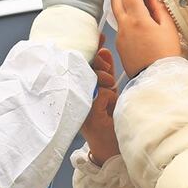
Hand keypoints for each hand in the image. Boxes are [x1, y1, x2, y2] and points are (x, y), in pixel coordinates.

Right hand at [81, 35, 119, 165]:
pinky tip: (109, 105)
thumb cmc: (109, 121)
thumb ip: (106, 72)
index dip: (95, 50)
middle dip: (102, 65)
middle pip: (88, 66)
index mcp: (81, 87)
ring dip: (106, 80)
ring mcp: (81, 104)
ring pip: (94, 78)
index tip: (100, 38)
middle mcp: (77, 94)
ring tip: (110, 90)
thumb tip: (104, 49)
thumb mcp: (109, 92)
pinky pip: (102, 94)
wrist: (109, 149)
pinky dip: (109, 97)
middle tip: (109, 74)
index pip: (86, 62)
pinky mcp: (89, 114)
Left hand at [111, 0, 182, 77]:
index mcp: (137, 19)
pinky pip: (120, 27)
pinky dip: (127, 22)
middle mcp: (124, 26)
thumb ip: (159, 9)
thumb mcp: (169, 28)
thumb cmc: (165, 56)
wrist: (156, 79)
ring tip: (142, 14)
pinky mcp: (119, 45)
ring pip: (116, 13)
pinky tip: (141, 29)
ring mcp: (119, 36)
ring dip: (126, 7)